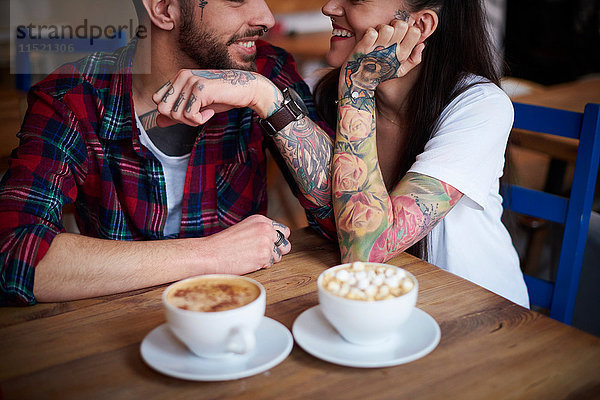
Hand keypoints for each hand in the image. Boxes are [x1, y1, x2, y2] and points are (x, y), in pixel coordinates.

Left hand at [151, 70, 279, 126]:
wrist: (246, 90)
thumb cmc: (223, 96)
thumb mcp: (197, 106)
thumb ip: (177, 112)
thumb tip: (158, 122)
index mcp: (179, 77)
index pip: (157, 99)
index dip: (171, 112)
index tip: (189, 111)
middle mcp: (182, 76)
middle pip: (162, 108)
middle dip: (179, 119)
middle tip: (196, 115)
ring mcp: (190, 81)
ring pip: (176, 114)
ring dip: (192, 120)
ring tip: (206, 112)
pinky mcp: (200, 89)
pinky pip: (189, 115)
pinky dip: (200, 120)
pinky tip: (211, 111)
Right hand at [202, 215, 290, 274]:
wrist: (209, 253)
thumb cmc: (223, 244)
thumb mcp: (245, 229)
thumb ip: (261, 232)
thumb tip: (278, 243)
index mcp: (261, 220)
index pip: (283, 231)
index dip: (276, 241)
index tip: (266, 245)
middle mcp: (266, 228)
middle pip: (285, 243)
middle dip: (277, 250)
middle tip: (261, 254)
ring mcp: (266, 241)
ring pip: (279, 256)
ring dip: (268, 259)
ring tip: (251, 257)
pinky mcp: (264, 255)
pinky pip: (270, 264)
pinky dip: (261, 266)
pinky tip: (248, 262)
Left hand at [343, 20, 423, 93]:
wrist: (361, 83)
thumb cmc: (381, 73)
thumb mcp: (399, 70)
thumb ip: (414, 59)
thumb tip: (422, 45)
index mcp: (402, 56)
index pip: (415, 32)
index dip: (408, 28)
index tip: (400, 34)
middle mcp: (392, 53)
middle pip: (402, 25)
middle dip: (395, 25)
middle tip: (388, 33)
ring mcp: (378, 50)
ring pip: (386, 28)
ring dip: (381, 28)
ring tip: (377, 36)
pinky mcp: (363, 49)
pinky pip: (371, 33)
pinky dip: (369, 32)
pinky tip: (368, 39)